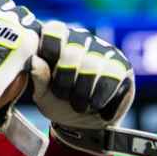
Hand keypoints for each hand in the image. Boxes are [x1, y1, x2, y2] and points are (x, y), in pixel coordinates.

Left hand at [29, 21, 134, 155]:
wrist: (86, 125)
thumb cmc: (60, 103)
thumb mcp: (43, 94)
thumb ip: (38, 77)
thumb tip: (34, 60)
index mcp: (59, 41)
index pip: (54, 30)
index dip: (49, 49)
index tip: (49, 72)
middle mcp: (82, 39)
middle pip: (71, 54)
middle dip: (65, 82)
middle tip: (64, 96)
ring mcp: (104, 50)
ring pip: (91, 67)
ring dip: (82, 94)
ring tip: (79, 104)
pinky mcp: (122, 65)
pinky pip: (111, 77)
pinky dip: (99, 97)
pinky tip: (96, 105)